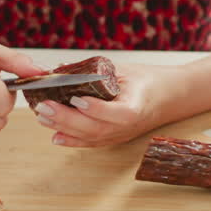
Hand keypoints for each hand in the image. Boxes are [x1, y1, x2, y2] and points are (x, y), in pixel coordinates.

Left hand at [31, 62, 189, 147]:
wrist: (167, 98)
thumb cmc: (146, 80)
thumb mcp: (124, 69)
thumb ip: (94, 70)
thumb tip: (61, 67)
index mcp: (137, 106)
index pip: (118, 113)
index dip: (97, 109)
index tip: (76, 99)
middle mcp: (128, 126)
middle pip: (97, 128)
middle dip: (67, 118)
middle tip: (45, 106)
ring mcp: (120, 135)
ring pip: (91, 137)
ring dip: (64, 128)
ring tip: (43, 117)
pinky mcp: (114, 139)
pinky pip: (91, 143)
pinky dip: (72, 140)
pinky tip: (55, 135)